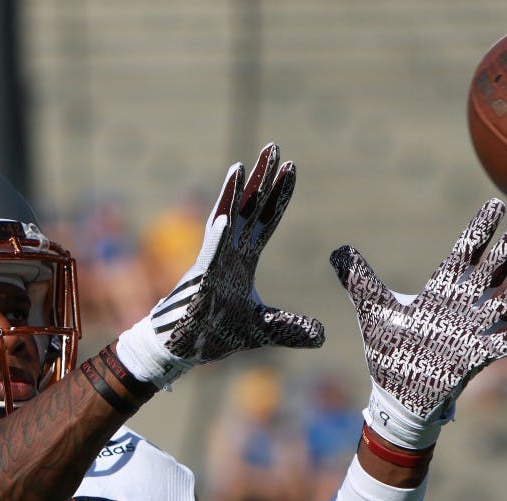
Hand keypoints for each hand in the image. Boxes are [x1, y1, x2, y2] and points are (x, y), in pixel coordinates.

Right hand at [116, 143, 323, 386]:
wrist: (184, 349)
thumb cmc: (215, 333)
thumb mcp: (262, 330)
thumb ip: (291, 328)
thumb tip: (322, 335)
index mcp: (243, 259)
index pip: (266, 220)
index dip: (279, 195)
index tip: (291, 166)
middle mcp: (228, 253)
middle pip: (248, 208)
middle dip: (261, 178)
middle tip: (273, 145)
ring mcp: (212, 263)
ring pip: (224, 221)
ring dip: (233, 195)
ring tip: (241, 165)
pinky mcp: (200, 281)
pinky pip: (210, 255)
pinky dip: (218, 237)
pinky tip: (226, 218)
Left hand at [331, 198, 506, 448]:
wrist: (395, 394)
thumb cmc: (390, 351)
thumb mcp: (372, 311)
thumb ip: (358, 280)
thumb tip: (337, 250)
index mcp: (438, 294)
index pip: (462, 255)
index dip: (478, 231)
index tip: (496, 204)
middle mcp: (460, 309)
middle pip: (490, 272)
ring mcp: (469, 334)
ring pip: (503, 305)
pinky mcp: (470, 360)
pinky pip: (498, 348)